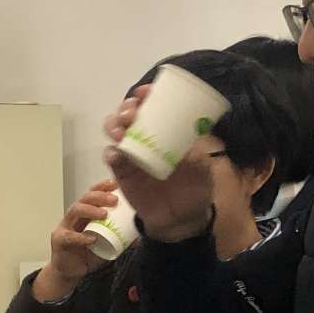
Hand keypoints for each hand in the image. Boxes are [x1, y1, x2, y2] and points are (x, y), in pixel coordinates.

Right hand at [32, 181, 120, 301]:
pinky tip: (91, 239)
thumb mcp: (107, 243)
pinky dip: (81, 237)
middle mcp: (74, 217)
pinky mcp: (59, 241)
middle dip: (99, 196)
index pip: (92, 194)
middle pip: (84, 199)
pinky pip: (69, 236)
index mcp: (85, 214)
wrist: (71, 272)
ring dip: (90, 210)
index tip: (116, 184)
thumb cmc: (88, 254)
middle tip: (114, 200)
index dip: (102, 187)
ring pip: (74, 211)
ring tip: (104, 214)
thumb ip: (121, 236)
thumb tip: (141, 231)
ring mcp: (65, 227)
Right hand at [101, 86, 216, 242]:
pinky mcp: (122, 173)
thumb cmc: (195, 188)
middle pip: (128, 114)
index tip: (146, 92)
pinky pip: (111, 158)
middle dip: (126, 108)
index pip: (153, 107)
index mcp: (166, 132)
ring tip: (121, 132)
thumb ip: (195, 150)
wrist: (182, 220)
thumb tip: (189, 133)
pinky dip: (111, 153)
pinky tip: (116, 154)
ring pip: (114, 131)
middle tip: (132, 114)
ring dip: (114, 126)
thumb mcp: (202, 167)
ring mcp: (132, 155)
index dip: (146, 96)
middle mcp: (146, 138)